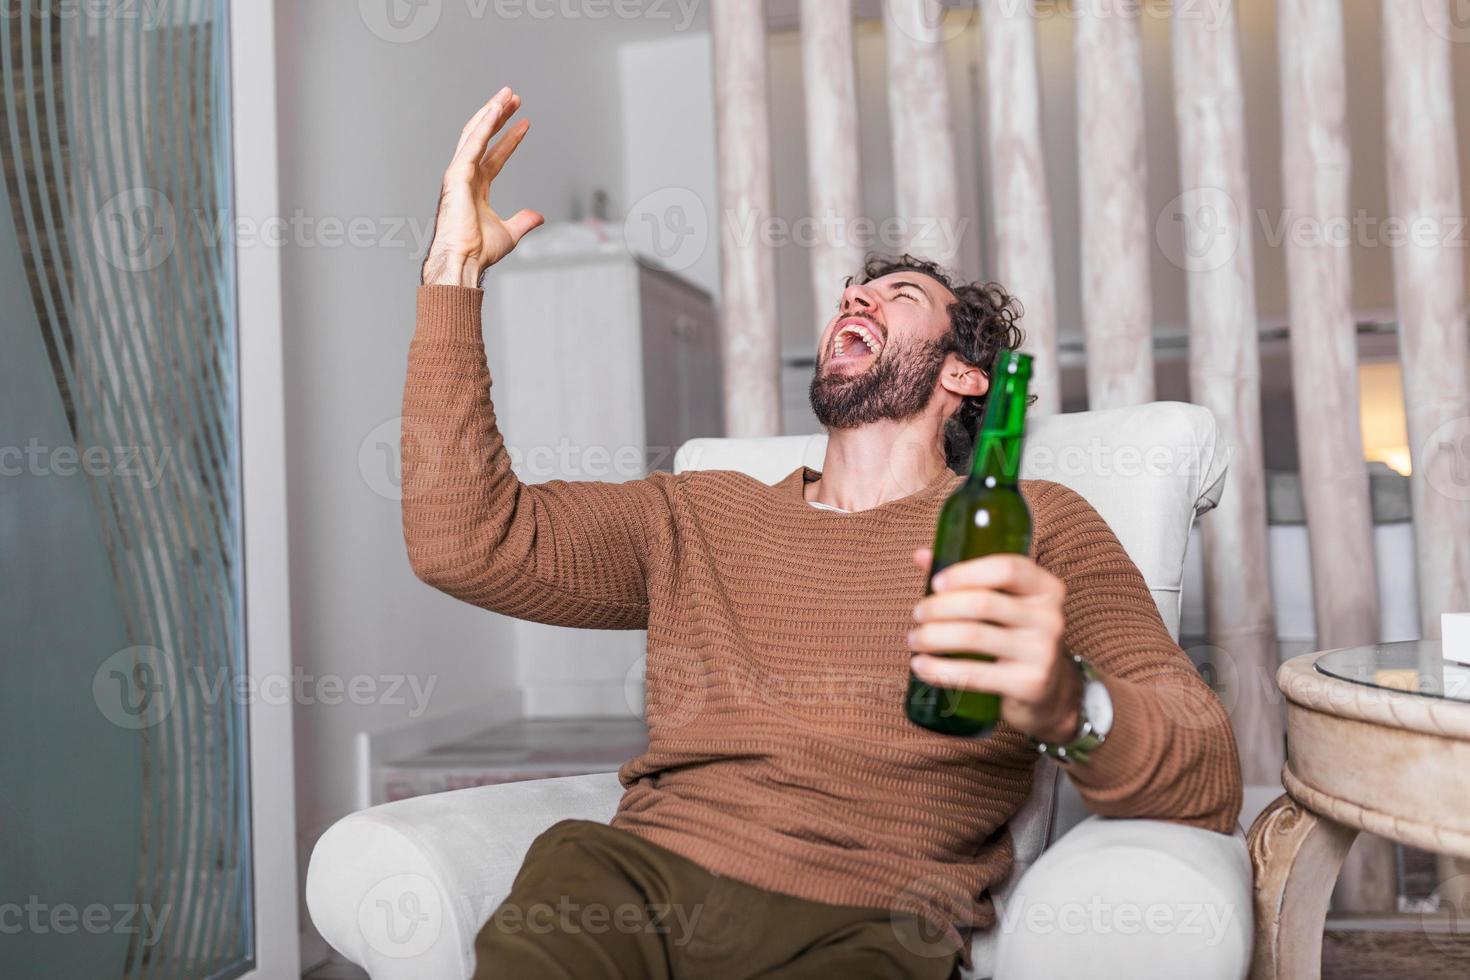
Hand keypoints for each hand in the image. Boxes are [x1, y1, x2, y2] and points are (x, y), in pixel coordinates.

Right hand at [421, 86, 544, 287]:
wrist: (464, 261)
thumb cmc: (478, 251)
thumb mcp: (510, 233)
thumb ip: (523, 221)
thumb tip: (538, 216)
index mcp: (475, 188)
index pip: (495, 156)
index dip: (510, 139)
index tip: (525, 123)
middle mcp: (465, 177)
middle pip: (483, 138)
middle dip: (498, 117)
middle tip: (513, 97)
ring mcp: (459, 174)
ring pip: (476, 134)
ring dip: (491, 112)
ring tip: (507, 95)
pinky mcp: (456, 174)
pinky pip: (472, 144)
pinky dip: (484, 125)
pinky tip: (495, 110)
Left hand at [907, 549, 1080, 742]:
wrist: (1048, 688)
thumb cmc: (1014, 634)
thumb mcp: (1002, 601)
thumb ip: (966, 576)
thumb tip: (922, 556)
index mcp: (1046, 588)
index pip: (1007, 568)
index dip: (966, 572)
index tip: (935, 583)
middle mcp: (1050, 617)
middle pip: (983, 603)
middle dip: (939, 607)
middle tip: (918, 614)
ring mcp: (1043, 652)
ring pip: (974, 637)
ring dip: (933, 637)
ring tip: (914, 640)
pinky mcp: (1030, 684)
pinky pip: (974, 674)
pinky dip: (939, 670)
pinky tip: (920, 666)